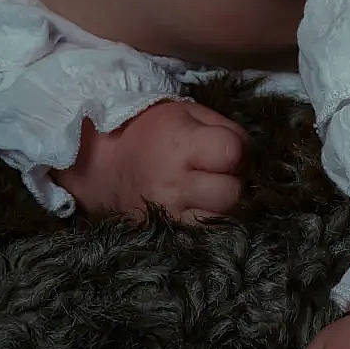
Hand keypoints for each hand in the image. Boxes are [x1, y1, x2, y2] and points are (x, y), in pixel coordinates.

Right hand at [51, 99, 251, 224]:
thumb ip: (224, 127)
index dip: (235, 150)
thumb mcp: (186, 111)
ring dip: (220, 208)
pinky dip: (205, 224)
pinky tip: (197, 208)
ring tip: (208, 192)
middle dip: (231, 181)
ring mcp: (167, 213)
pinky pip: (199, 237)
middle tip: (217, 173)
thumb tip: (250, 153)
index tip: (224, 148)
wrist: (100, 162)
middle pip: (231, 193)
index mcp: (181, 144)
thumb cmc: (148, 129)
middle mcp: (175, 183)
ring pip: (219, 221)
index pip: (232, 152)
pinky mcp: (162, 233)